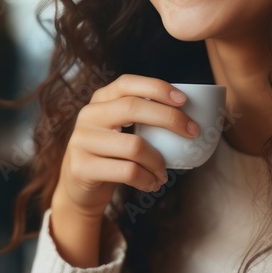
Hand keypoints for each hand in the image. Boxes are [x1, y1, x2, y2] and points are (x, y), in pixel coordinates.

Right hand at [51, 74, 200, 220]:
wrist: (79, 189)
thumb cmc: (111, 156)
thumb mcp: (120, 130)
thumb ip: (141, 118)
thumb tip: (189, 116)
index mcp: (100, 100)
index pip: (127, 83)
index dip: (156, 87)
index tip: (184, 100)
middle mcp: (88, 115)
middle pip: (132, 108)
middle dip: (169, 118)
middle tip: (192, 132)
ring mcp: (82, 140)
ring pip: (134, 145)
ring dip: (158, 161)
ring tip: (164, 173)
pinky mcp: (82, 167)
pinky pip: (127, 171)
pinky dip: (147, 179)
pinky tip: (152, 184)